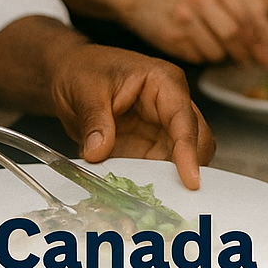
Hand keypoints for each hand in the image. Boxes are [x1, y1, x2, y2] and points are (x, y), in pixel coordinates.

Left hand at [46, 40, 215, 189]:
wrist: (70, 72)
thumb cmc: (84, 69)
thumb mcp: (85, 90)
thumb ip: (95, 121)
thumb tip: (98, 151)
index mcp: (163, 82)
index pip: (184, 119)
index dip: (189, 151)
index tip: (190, 179)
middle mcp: (170, 105)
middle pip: (197, 141)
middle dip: (189, 168)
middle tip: (173, 197)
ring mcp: (162, 127)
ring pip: (181, 160)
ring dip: (168, 180)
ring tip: (149, 198)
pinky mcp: (149, 146)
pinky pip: (158, 169)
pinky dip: (151, 183)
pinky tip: (137, 193)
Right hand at [122, 0, 255, 64]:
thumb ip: (234, 8)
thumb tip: (263, 43)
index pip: (244, 17)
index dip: (255, 38)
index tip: (260, 50)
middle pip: (232, 35)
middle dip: (242, 52)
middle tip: (245, 59)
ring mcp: (183, 19)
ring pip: (216, 52)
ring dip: (220, 56)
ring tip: (214, 48)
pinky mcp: (171, 38)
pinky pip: (198, 57)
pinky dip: (202, 57)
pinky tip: (195, 45)